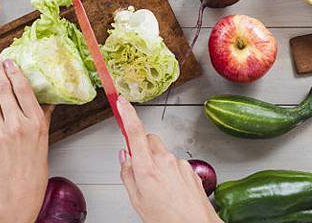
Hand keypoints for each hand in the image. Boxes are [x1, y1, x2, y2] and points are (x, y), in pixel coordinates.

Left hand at [0, 53, 53, 222]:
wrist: (15, 195)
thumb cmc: (33, 171)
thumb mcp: (44, 141)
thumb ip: (42, 117)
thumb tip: (46, 100)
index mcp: (35, 123)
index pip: (23, 89)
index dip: (15, 72)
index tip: (10, 61)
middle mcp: (17, 125)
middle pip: (4, 89)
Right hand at [117, 96, 221, 222]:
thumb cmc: (168, 220)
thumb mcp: (137, 201)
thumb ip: (127, 175)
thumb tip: (124, 157)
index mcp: (147, 169)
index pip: (135, 132)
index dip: (127, 113)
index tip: (121, 101)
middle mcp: (165, 161)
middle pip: (149, 139)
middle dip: (142, 147)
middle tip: (139, 167)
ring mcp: (180, 163)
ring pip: (162, 152)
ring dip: (157, 162)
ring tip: (159, 188)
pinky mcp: (191, 168)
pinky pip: (175, 162)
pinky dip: (170, 171)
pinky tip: (172, 189)